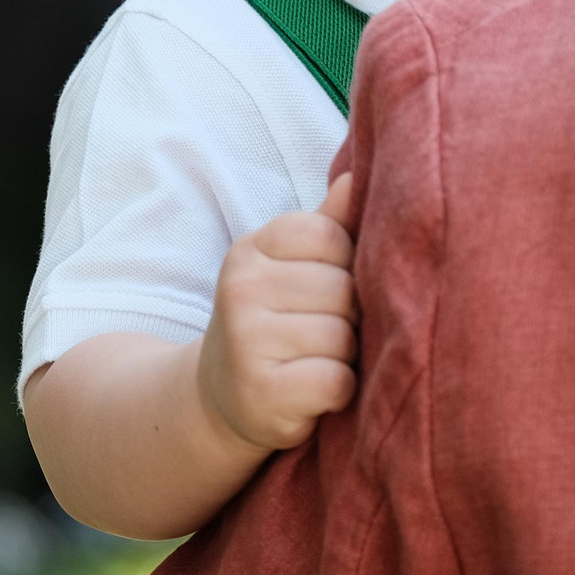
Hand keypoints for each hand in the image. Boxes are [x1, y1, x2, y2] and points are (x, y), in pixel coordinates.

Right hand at [198, 175, 358, 451]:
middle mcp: (241, 288)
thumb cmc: (272, 323)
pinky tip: (315, 391)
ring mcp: (246, 341)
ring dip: (345, 356)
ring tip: (318, 361)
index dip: (346, 267)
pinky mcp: (260, 393)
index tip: (324, 290)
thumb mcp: (289, 269)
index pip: (331, 236)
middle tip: (324, 334)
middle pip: (342, 289)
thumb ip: (325, 226)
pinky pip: (335, 381)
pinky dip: (339, 392)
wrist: (219, 398)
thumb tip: (355, 176)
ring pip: (342, 337)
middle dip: (350, 317)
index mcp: (251, 249)